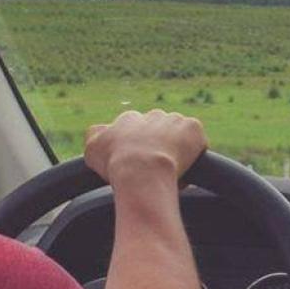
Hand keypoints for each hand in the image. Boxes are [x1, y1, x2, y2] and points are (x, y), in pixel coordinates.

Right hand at [84, 110, 207, 185]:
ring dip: (177, 150)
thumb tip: (98, 132)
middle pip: (158, 131)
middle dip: (159, 148)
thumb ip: (95, 136)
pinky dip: (195, 155)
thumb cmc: (116, 164)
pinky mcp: (193, 128)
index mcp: (128, 120)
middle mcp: (151, 115)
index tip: (139, 165)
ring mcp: (174, 120)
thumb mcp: (92, 150)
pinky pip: (197, 141)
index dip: (138, 149)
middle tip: (156, 170)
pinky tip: (187, 170)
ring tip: (172, 173)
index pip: (134, 130)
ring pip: (178, 135)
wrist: (142, 170)